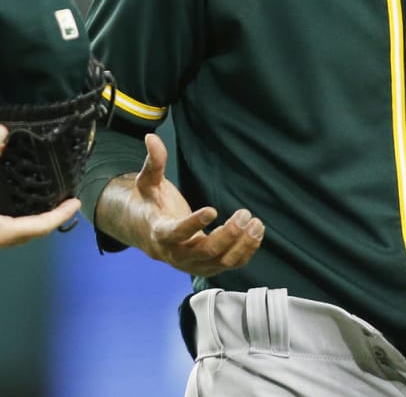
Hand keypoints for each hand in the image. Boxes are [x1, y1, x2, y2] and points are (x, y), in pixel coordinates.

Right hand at [0, 124, 79, 257]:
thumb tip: (0, 132)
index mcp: (2, 233)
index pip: (42, 225)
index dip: (61, 214)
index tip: (75, 203)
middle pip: (30, 230)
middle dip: (46, 216)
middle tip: (58, 201)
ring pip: (13, 229)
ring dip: (25, 216)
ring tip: (32, 199)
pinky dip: (5, 213)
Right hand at [125, 133, 263, 276]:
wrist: (151, 234)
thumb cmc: (152, 206)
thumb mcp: (148, 183)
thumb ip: (154, 163)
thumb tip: (151, 138)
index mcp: (161, 234)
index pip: (177, 233)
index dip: (194, 224)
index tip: (213, 210)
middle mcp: (178, 254)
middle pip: (206, 251)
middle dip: (228, 234)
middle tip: (244, 214)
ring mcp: (195, 264)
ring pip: (222, 261)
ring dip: (242, 244)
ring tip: (255, 223)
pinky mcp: (209, 267)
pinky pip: (231, 264)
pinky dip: (246, 250)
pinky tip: (256, 232)